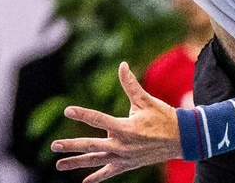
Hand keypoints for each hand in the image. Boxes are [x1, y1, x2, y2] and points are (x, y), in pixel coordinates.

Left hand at [51, 62, 180, 181]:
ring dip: (76, 163)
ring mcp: (123, 158)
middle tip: (54, 146)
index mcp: (125, 128)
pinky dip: (97, 177)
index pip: (98, 119)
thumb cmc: (162, 117)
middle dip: (71, 146)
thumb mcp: (146, 100)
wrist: (180, 140)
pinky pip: (109, 172)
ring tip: (59, 165)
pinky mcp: (127, 165)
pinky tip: (85, 182)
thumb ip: (130, 84)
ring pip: (96, 161)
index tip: (68, 110)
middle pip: (91, 146)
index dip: (82, 114)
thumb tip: (122, 65)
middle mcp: (121, 145)